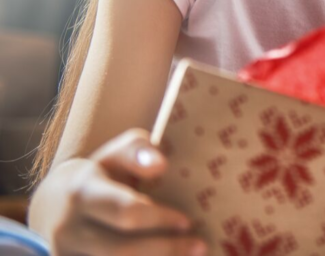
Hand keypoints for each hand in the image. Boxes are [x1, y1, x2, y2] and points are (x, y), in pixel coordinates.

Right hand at [29, 129, 206, 255]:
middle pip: (120, 249)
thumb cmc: (102, 174)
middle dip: (164, 249)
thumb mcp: (117, 154)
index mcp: (81, 193)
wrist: (54, 205)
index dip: (159, 219)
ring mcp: (65, 254)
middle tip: (199, 246)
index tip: (187, 221)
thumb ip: (139, 151)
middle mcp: (67, 228)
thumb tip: (160, 165)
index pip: (125, 211)